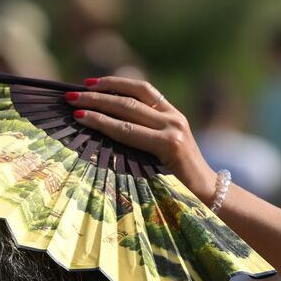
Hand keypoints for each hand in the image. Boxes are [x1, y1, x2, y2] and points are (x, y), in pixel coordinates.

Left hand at [67, 77, 218, 202]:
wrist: (209, 197)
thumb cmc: (180, 180)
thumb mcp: (163, 151)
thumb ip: (144, 136)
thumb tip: (105, 127)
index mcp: (173, 115)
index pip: (142, 89)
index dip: (115, 83)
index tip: (90, 83)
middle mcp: (174, 117)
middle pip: (130, 96)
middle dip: (98, 93)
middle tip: (71, 93)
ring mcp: (173, 130)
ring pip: (127, 110)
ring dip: (96, 105)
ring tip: (74, 104)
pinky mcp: (169, 145)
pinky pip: (129, 131)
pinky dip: (105, 124)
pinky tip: (88, 121)